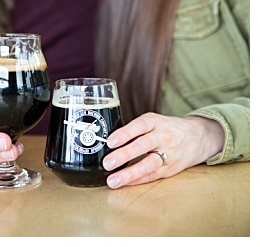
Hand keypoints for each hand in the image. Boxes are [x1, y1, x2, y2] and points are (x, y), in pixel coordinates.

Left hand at [102, 113, 224, 188]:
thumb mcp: (153, 121)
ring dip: (129, 174)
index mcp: (155, 122)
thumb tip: (104, 141)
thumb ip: (134, 130)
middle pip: (143, 146)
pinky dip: (138, 180)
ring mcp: (169, 153)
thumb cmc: (167, 128)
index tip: (110, 141)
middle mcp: (163, 137)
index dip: (125, 133)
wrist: (199, 136)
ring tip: (113, 180)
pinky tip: (125, 183)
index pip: (140, 126)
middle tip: (107, 163)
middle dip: (124, 155)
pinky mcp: (172, 168)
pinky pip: (153, 175)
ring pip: (149, 164)